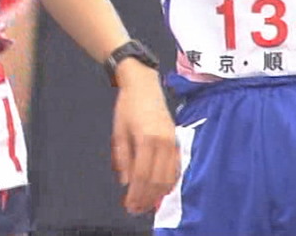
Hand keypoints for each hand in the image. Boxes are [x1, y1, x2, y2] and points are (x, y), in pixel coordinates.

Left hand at [110, 62, 179, 213]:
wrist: (144, 86)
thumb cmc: (127, 107)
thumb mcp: (118, 133)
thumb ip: (123, 158)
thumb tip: (126, 182)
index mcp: (147, 139)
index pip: (142, 175)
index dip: (136, 194)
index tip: (128, 205)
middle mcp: (164, 142)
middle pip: (157, 179)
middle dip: (146, 198)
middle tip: (136, 209)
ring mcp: (173, 141)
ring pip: (169, 176)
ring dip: (158, 194)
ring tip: (147, 204)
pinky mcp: (177, 140)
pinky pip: (176, 167)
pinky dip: (170, 182)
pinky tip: (162, 191)